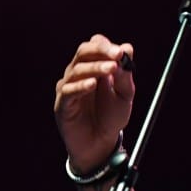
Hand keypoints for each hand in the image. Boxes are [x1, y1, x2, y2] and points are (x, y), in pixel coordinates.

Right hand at [54, 34, 134, 171]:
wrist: (100, 143)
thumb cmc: (111, 117)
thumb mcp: (124, 95)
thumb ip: (124, 74)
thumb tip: (128, 48)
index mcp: (93, 67)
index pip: (95, 47)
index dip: (106, 47)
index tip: (121, 51)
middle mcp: (78, 73)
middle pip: (83, 53)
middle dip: (101, 52)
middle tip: (117, 55)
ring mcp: (68, 87)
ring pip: (77, 70)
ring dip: (95, 68)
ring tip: (111, 68)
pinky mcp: (63, 103)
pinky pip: (69, 91)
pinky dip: (81, 86)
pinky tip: (92, 84)